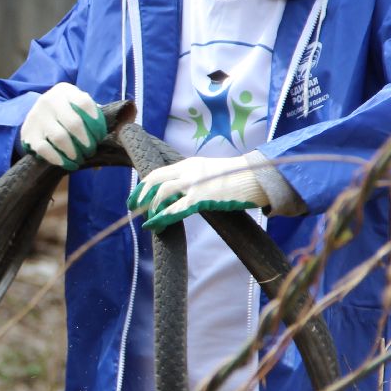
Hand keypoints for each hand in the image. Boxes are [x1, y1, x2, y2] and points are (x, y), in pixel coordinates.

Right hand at [19, 83, 107, 169]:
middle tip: (90, 150)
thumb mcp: (76, 105)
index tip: (100, 135)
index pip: (84, 103)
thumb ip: (94, 115)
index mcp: (65, 91)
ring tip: (79, 158)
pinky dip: (57, 158)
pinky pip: (44, 148)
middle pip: (74, 122)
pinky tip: (66, 163)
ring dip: (73, 151)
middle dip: (86, 140)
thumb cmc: (64, 112)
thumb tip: (117, 132)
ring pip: (60, 137)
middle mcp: (49, 100)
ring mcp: (37, 116)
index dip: (95, 121)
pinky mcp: (28, 133)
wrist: (36, 116)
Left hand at [128, 155, 266, 229]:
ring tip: (149, 221)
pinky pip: (175, 209)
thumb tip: (185, 194)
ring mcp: (194, 183)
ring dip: (151, 209)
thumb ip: (196, 179)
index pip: (158, 172)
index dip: (143, 186)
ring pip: (161, 194)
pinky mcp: (202, 198)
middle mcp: (188, 170)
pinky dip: (161, 218)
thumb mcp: (211, 173)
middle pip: (154, 180)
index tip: (135, 197)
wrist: (257, 177)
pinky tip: (154, 226)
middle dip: (140, 195)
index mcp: (189, 164)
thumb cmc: (239, 179)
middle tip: (133, 209)